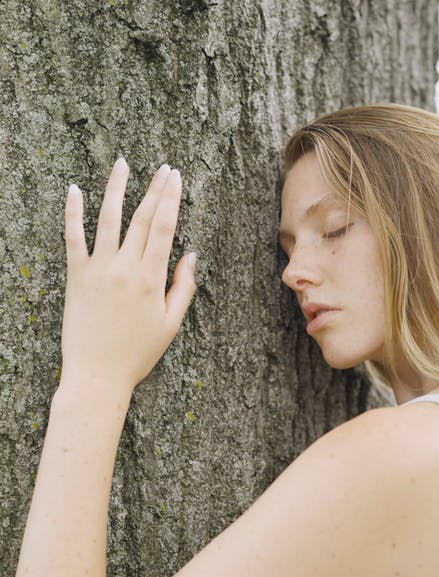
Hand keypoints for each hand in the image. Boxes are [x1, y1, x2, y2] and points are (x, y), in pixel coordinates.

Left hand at [60, 157, 196, 393]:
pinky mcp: (75, 276)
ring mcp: (98, 269)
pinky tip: (75, 190)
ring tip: (122, 164)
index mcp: (151, 279)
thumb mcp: (170, 325)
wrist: (97, 376)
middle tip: (164, 167)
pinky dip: (72, 212)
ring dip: (116, 188)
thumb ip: (183, 288)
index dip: (171, 199)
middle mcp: (124, 268)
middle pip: (141, 218)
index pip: (164, 228)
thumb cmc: (137, 355)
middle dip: (154, 189)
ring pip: (107, 218)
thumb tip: (191, 256)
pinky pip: (72, 238)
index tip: (177, 178)